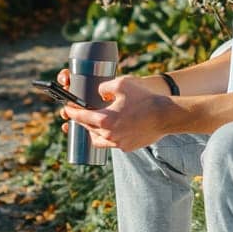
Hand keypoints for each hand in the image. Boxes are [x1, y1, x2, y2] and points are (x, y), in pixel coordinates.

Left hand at [59, 72, 173, 151]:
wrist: (165, 115)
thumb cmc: (144, 98)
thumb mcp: (122, 84)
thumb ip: (105, 86)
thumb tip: (99, 92)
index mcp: (104, 120)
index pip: (81, 117)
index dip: (72, 112)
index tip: (67, 109)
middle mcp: (109, 135)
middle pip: (88, 129)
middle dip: (83, 121)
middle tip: (82, 113)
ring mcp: (118, 143)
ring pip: (98, 140)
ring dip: (94, 132)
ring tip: (95, 124)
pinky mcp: (127, 147)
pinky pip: (112, 143)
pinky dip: (109, 137)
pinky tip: (113, 129)